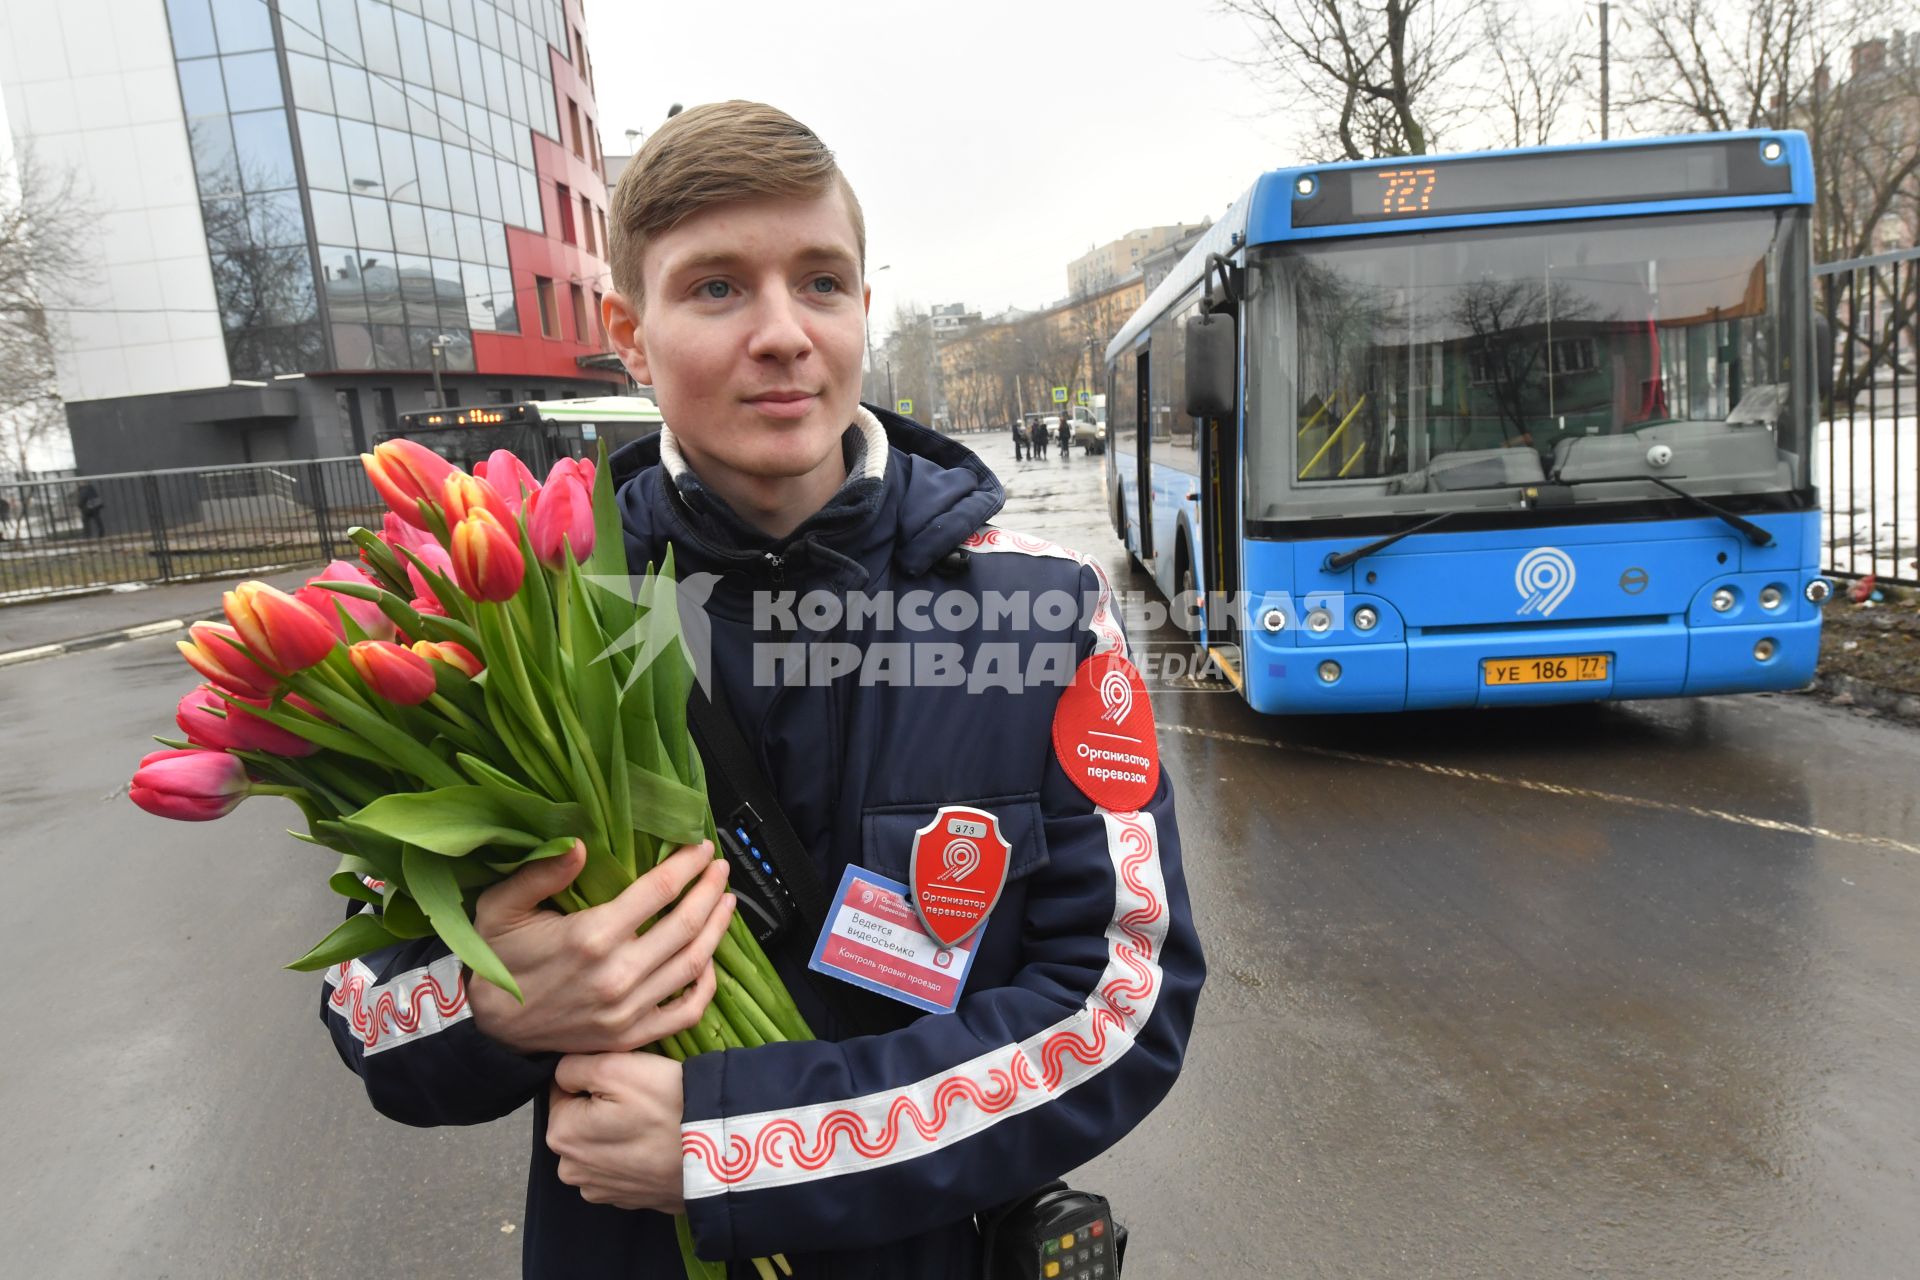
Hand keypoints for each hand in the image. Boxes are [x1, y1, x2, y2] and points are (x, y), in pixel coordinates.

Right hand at [467, 841, 734, 1054]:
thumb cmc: (497, 958)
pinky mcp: (631, 1036)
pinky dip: (706, 985)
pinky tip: (709, 961)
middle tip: (721, 870)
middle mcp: (618, 975)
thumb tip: (580, 844)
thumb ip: (541, 873)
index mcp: (591, 936)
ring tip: (726, 903)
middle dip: (710, 891)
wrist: (487, 1025)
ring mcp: (629, 1010)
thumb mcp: (502, 906)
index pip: (658, 891)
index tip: (702, 848)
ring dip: (717, 930)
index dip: (687, 865)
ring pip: (694, 964)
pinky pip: (687, 1012)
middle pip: (686, 925)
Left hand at [548, 1051, 687, 1212]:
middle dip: (603, 1108)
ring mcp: (600, 1190)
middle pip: (581, 1121)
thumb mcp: (615, 1066)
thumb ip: (573, 1065)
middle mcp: (572, 1170)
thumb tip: (562, 1073)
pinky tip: (657, 1146)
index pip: (564, 1090)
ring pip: (601, 1145)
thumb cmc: (665, 1105)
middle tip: (642, 1101)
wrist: (717, 1152)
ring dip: (618, 1133)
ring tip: (653, 1124)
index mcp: (561, 1135)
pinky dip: (635, 1155)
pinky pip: (622, 1167)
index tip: (626, 1082)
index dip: (595, 1078)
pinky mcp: (627, 1200)